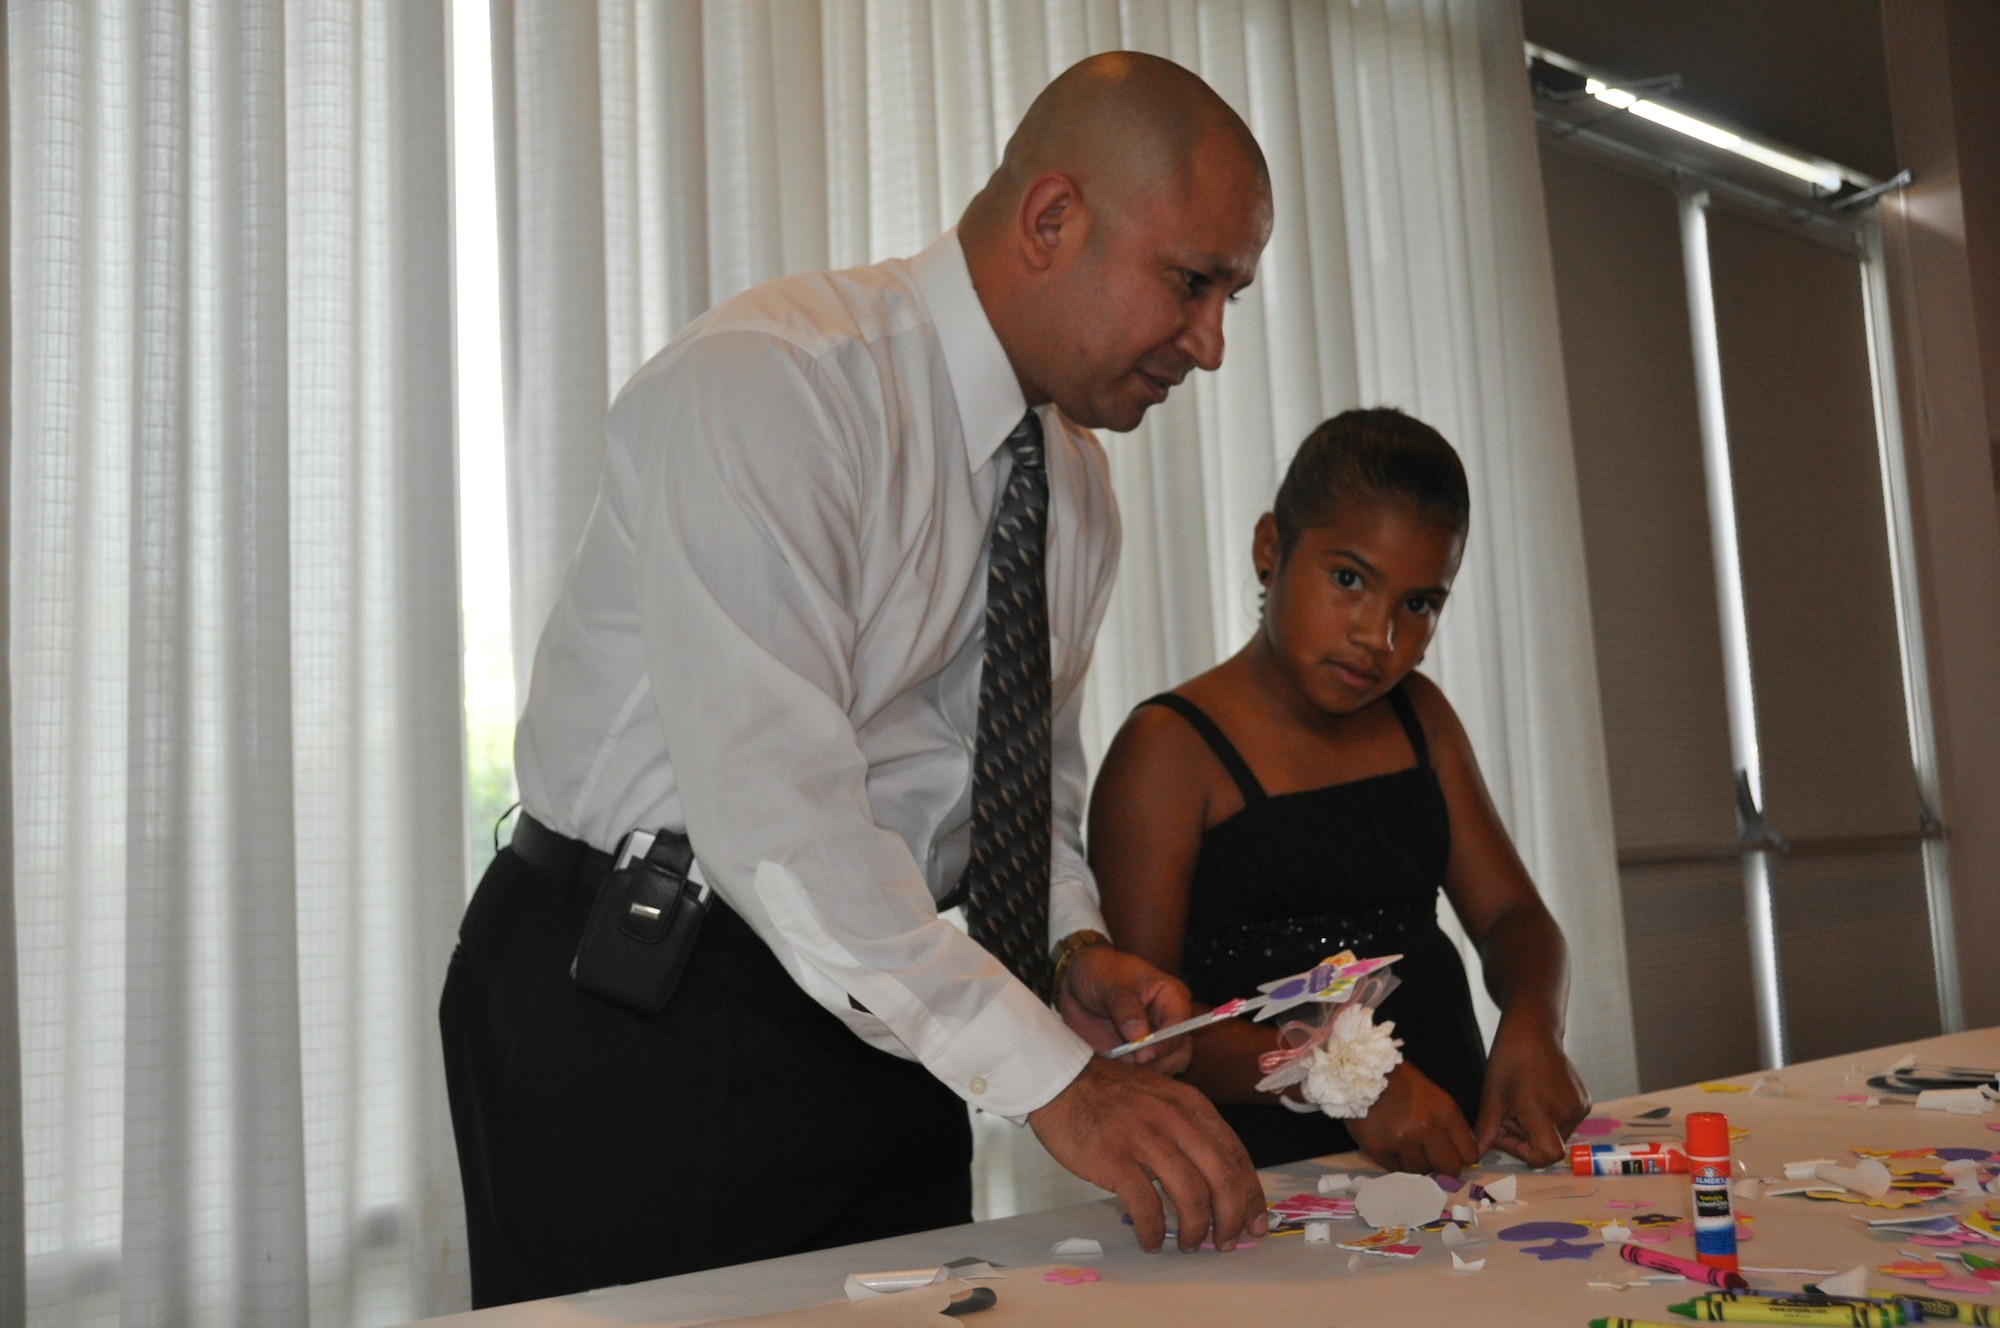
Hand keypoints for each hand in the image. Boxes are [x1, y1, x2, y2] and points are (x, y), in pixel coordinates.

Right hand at [1029, 1055, 1267, 1252]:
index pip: (1236, 1156)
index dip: (1251, 1195)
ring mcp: (1145, 1139)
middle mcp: (1176, 1120)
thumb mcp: (1163, 1097)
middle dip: (1231, 1218)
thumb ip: (1190, 1129)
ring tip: (1187, 1244)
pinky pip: (1146, 1206)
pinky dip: (1153, 1231)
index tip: (1254, 1223)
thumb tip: (1216, 1178)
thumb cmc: (1111, 1094)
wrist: (1061, 1080)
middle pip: (1222, 1179)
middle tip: (1224, 1242)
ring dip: (1194, 1229)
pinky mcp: (1115, 1159)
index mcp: (1192, 1105)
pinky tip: (1150, 1241)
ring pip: (1191, 1196)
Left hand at [1055, 944, 1195, 1075]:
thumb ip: (1125, 1006)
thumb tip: (1139, 1035)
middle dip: (1157, 1064)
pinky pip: (1141, 1077)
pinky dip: (1128, 1079)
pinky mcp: (1136, 1058)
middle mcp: (1168, 1023)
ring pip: (1164, 1070)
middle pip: (1179, 1054)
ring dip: (1142, 1074)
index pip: (1182, 1026)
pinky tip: (1110, 1071)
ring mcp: (1153, 1043)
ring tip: (1116, 1066)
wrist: (1074, 984)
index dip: (1166, 1043)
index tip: (1142, 1054)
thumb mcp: (1109, 981)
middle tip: (1129, 1064)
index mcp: (1171, 998)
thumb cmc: (1099, 971)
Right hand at [1345, 1062, 1480, 1175]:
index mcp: (1444, 1112)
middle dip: (1443, 1166)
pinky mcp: (1379, 1149)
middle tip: (1432, 1158)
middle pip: (1448, 1168)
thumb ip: (1448, 1124)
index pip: (1469, 1154)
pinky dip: (1396, 1162)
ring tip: (1408, 1147)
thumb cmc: (1401, 1082)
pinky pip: (1396, 1169)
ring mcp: (1401, 1141)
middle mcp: (1425, 1128)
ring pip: (1421, 1171)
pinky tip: (1392, 1146)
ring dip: (1417, 1163)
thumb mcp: (1434, 1095)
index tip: (1453, 1155)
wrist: (1362, 1073)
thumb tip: (1463, 1153)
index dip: (1462, 1157)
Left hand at [1472, 1017, 1589, 1166]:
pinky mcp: (1584, 1102)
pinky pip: (1565, 1123)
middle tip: (1507, 1113)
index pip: (1546, 1156)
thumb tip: (1476, 1153)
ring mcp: (1579, 1107)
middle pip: (1548, 1145)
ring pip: (1556, 1135)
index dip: (1522, 1152)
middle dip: (1523, 1137)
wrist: (1533, 1031)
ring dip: (1535, 1128)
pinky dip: (1548, 1118)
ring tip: (1520, 1103)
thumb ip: (1487, 1129)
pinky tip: (1534, 1098)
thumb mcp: (1492, 1096)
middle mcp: (1567, 1112)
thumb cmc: (1510, 1059)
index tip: (1504, 1132)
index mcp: (1544, 1111)